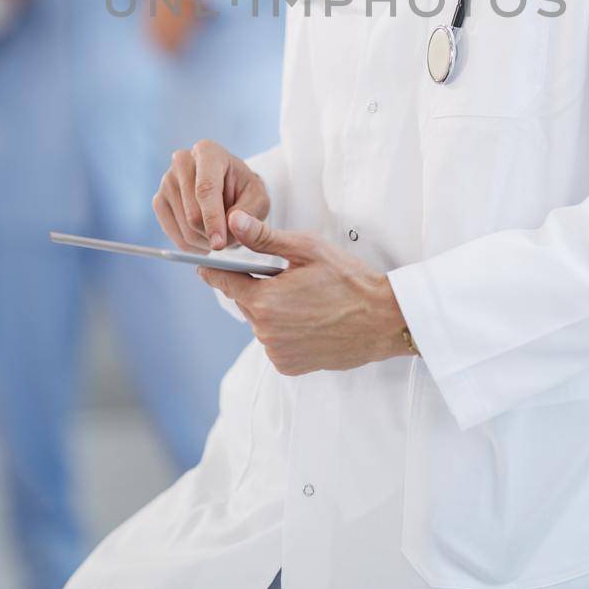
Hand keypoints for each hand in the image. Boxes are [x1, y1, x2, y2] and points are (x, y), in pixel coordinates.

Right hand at [153, 138, 269, 252]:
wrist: (228, 190)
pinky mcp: (159, 201)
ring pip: (184, 228)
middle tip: (231, 238)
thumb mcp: (259, 200)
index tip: (219, 244)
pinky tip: (205, 237)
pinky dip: (192, 245)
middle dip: (214, 234)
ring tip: (221, 233)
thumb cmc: (245, 192)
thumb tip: (232, 223)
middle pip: (192, 214)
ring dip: (206, 241)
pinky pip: (173, 235)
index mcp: (208, 152)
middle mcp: (182, 161)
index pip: (206, 189)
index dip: (212, 219)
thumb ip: (250, 212)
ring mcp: (166, 181)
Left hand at [197, 209, 411, 375]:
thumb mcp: (307, 249)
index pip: (225, 283)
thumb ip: (265, 238)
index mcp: (265, 301)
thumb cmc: (349, 280)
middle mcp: (266, 332)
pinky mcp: (290, 366)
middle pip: (245, 303)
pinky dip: (285, 331)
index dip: (215, 271)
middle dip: (257, 288)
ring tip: (303, 299)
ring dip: (272, 310)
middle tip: (284, 276)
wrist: (384, 320)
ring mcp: (277, 352)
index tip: (205, 266)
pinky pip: (275, 343)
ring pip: (261, 323)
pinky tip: (309, 320)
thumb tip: (233, 222)